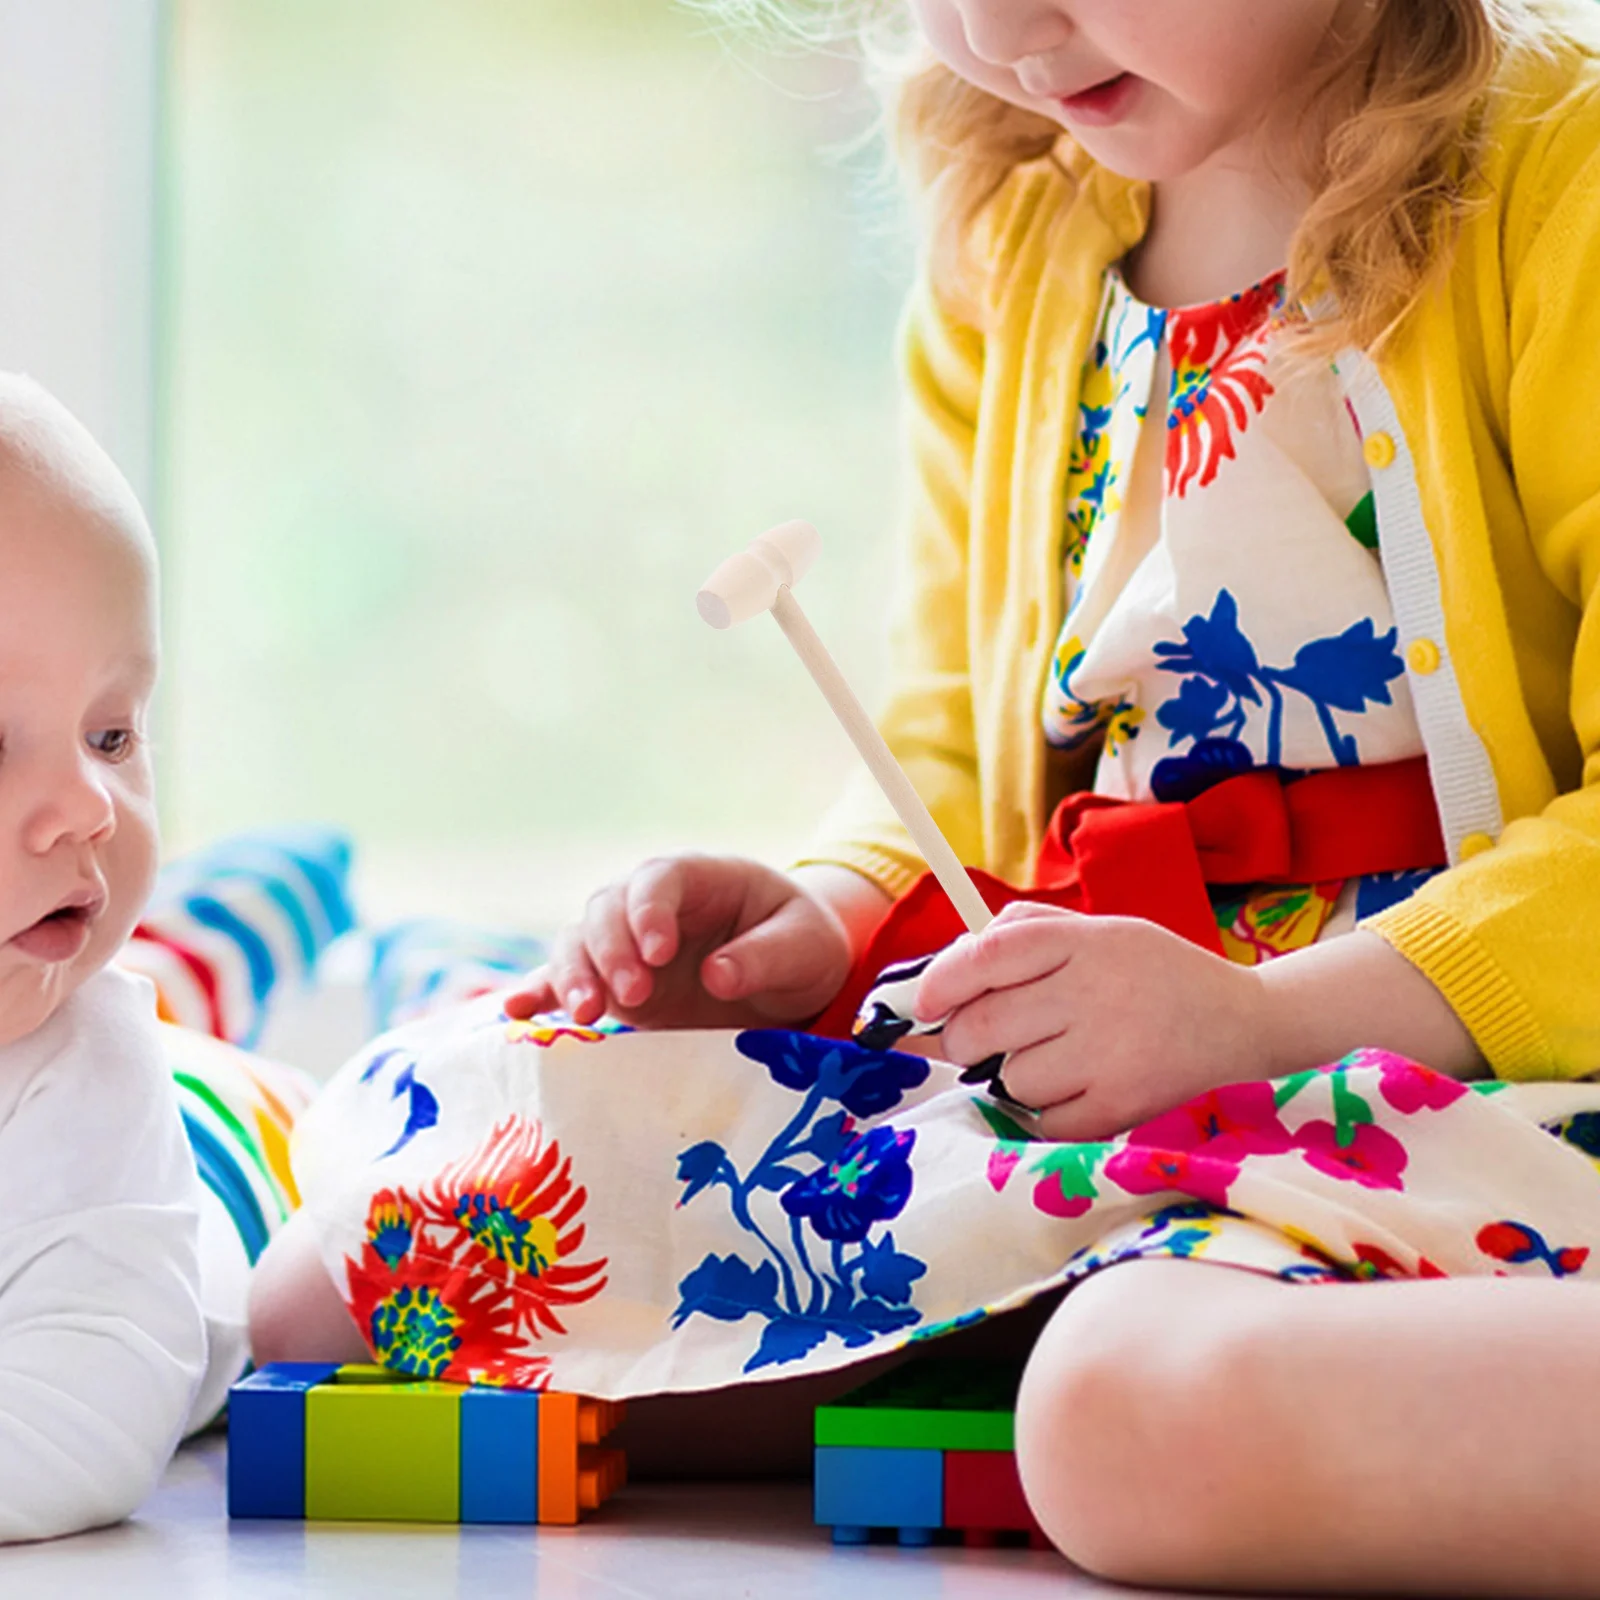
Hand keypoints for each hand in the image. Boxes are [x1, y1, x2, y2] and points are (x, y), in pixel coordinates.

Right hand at [504, 855, 855, 1030]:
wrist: (791, 979)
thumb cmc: (803, 946)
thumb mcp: (806, 946)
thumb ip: (766, 956)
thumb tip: (717, 976)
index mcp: (699, 878)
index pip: (658, 879)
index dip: (649, 911)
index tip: (659, 953)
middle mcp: (651, 906)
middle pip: (606, 909)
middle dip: (610, 950)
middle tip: (632, 995)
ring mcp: (625, 945)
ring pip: (578, 943)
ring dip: (574, 975)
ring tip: (587, 1014)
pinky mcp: (613, 986)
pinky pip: (564, 982)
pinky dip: (540, 995)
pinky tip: (515, 1014)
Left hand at [914, 902, 1269, 1141]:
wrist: (1239, 1019)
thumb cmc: (1151, 971)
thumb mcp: (1096, 930)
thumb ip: (1023, 933)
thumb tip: (947, 965)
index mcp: (1081, 941)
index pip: (986, 956)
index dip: (940, 981)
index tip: (924, 1003)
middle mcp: (1091, 994)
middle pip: (983, 1026)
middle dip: (962, 1040)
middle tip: (976, 1040)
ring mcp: (1108, 1054)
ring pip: (1009, 1078)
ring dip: (1012, 1075)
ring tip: (1051, 1058)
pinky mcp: (1121, 1106)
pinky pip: (1043, 1121)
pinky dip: (1045, 1112)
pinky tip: (1074, 1087)